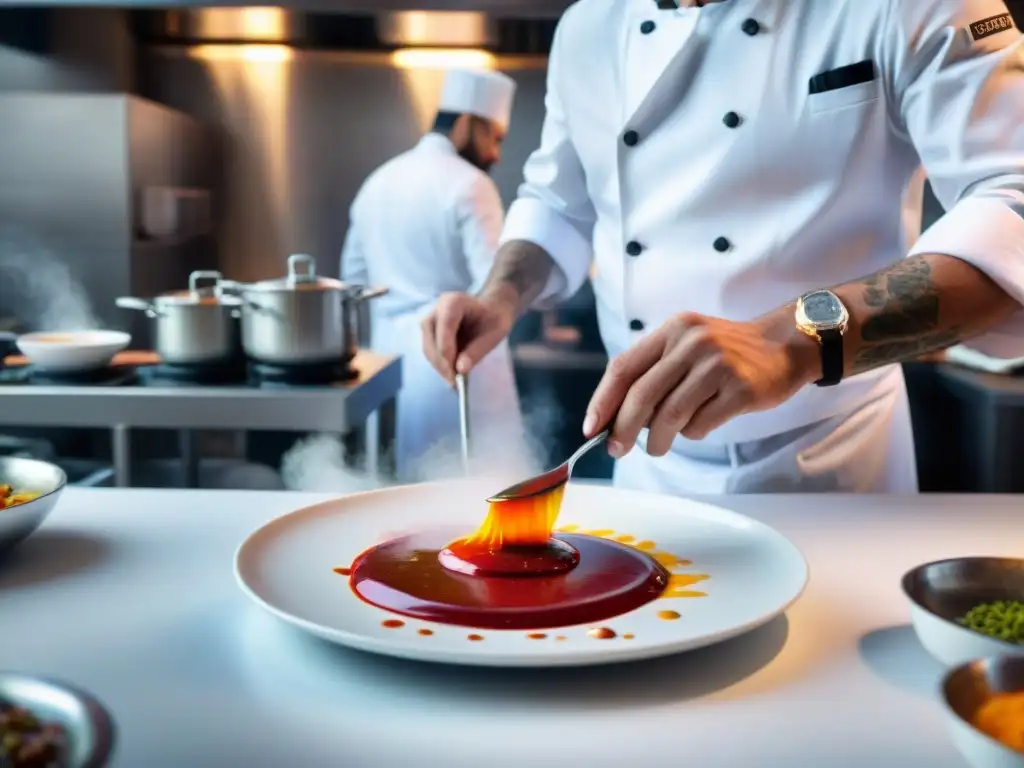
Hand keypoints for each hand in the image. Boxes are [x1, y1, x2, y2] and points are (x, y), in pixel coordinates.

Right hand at [421, 292, 516, 384]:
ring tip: (455, 383)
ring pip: (428, 349)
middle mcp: (436, 310)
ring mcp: (430, 321)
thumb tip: (460, 370)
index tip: (456, 373)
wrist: (490, 310)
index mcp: (453, 302)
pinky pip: (431, 352)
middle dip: (443, 364)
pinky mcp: (429, 333)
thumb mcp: (495, 333)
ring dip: (440, 367)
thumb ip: (478, 349)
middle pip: (432, 341)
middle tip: (456, 383)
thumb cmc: (494, 318)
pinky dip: (440, 366)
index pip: (445, 327)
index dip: (447, 351)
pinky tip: (452, 376)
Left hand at [583, 312, 820, 456]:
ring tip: (656, 447)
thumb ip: (654, 371)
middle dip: (622, 429)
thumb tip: (616, 418)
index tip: (591, 427)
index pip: (624, 367)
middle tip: (615, 450)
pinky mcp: (741, 389)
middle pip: (642, 395)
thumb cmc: (727, 352)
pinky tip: (699, 426)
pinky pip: (701, 424)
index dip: (603, 400)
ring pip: (669, 415)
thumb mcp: (687, 344)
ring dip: (656, 439)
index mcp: (672, 329)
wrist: (784, 345)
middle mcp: (692, 342)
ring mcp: (718, 365)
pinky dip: (692, 433)